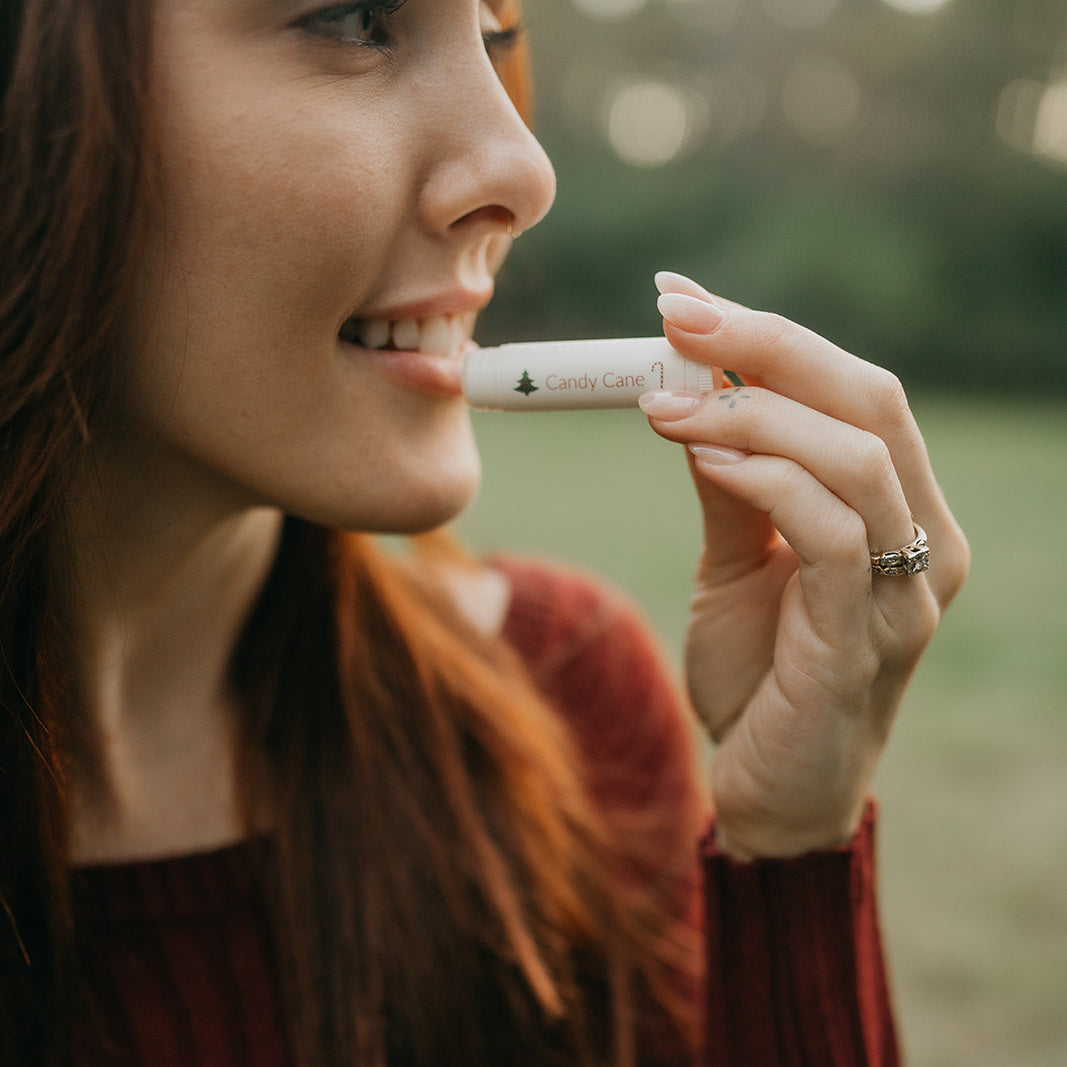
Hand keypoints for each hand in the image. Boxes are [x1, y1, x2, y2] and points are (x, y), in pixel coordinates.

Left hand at [639, 271, 969, 859]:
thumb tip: (689, 388)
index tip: (680, 300)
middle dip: (766, 345)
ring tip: (663, 404)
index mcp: (898, 509)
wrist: (767, 788)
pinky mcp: (868, 639)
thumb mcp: (734, 560)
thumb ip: (729, 482)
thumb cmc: (758, 671)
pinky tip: (702, 460)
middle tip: (672, 319)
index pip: (854, 389)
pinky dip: (765, 479)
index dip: (770, 333)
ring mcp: (907, 592)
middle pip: (869, 399)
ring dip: (749, 413)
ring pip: (855, 457)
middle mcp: (923, 540)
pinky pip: (832, 535)